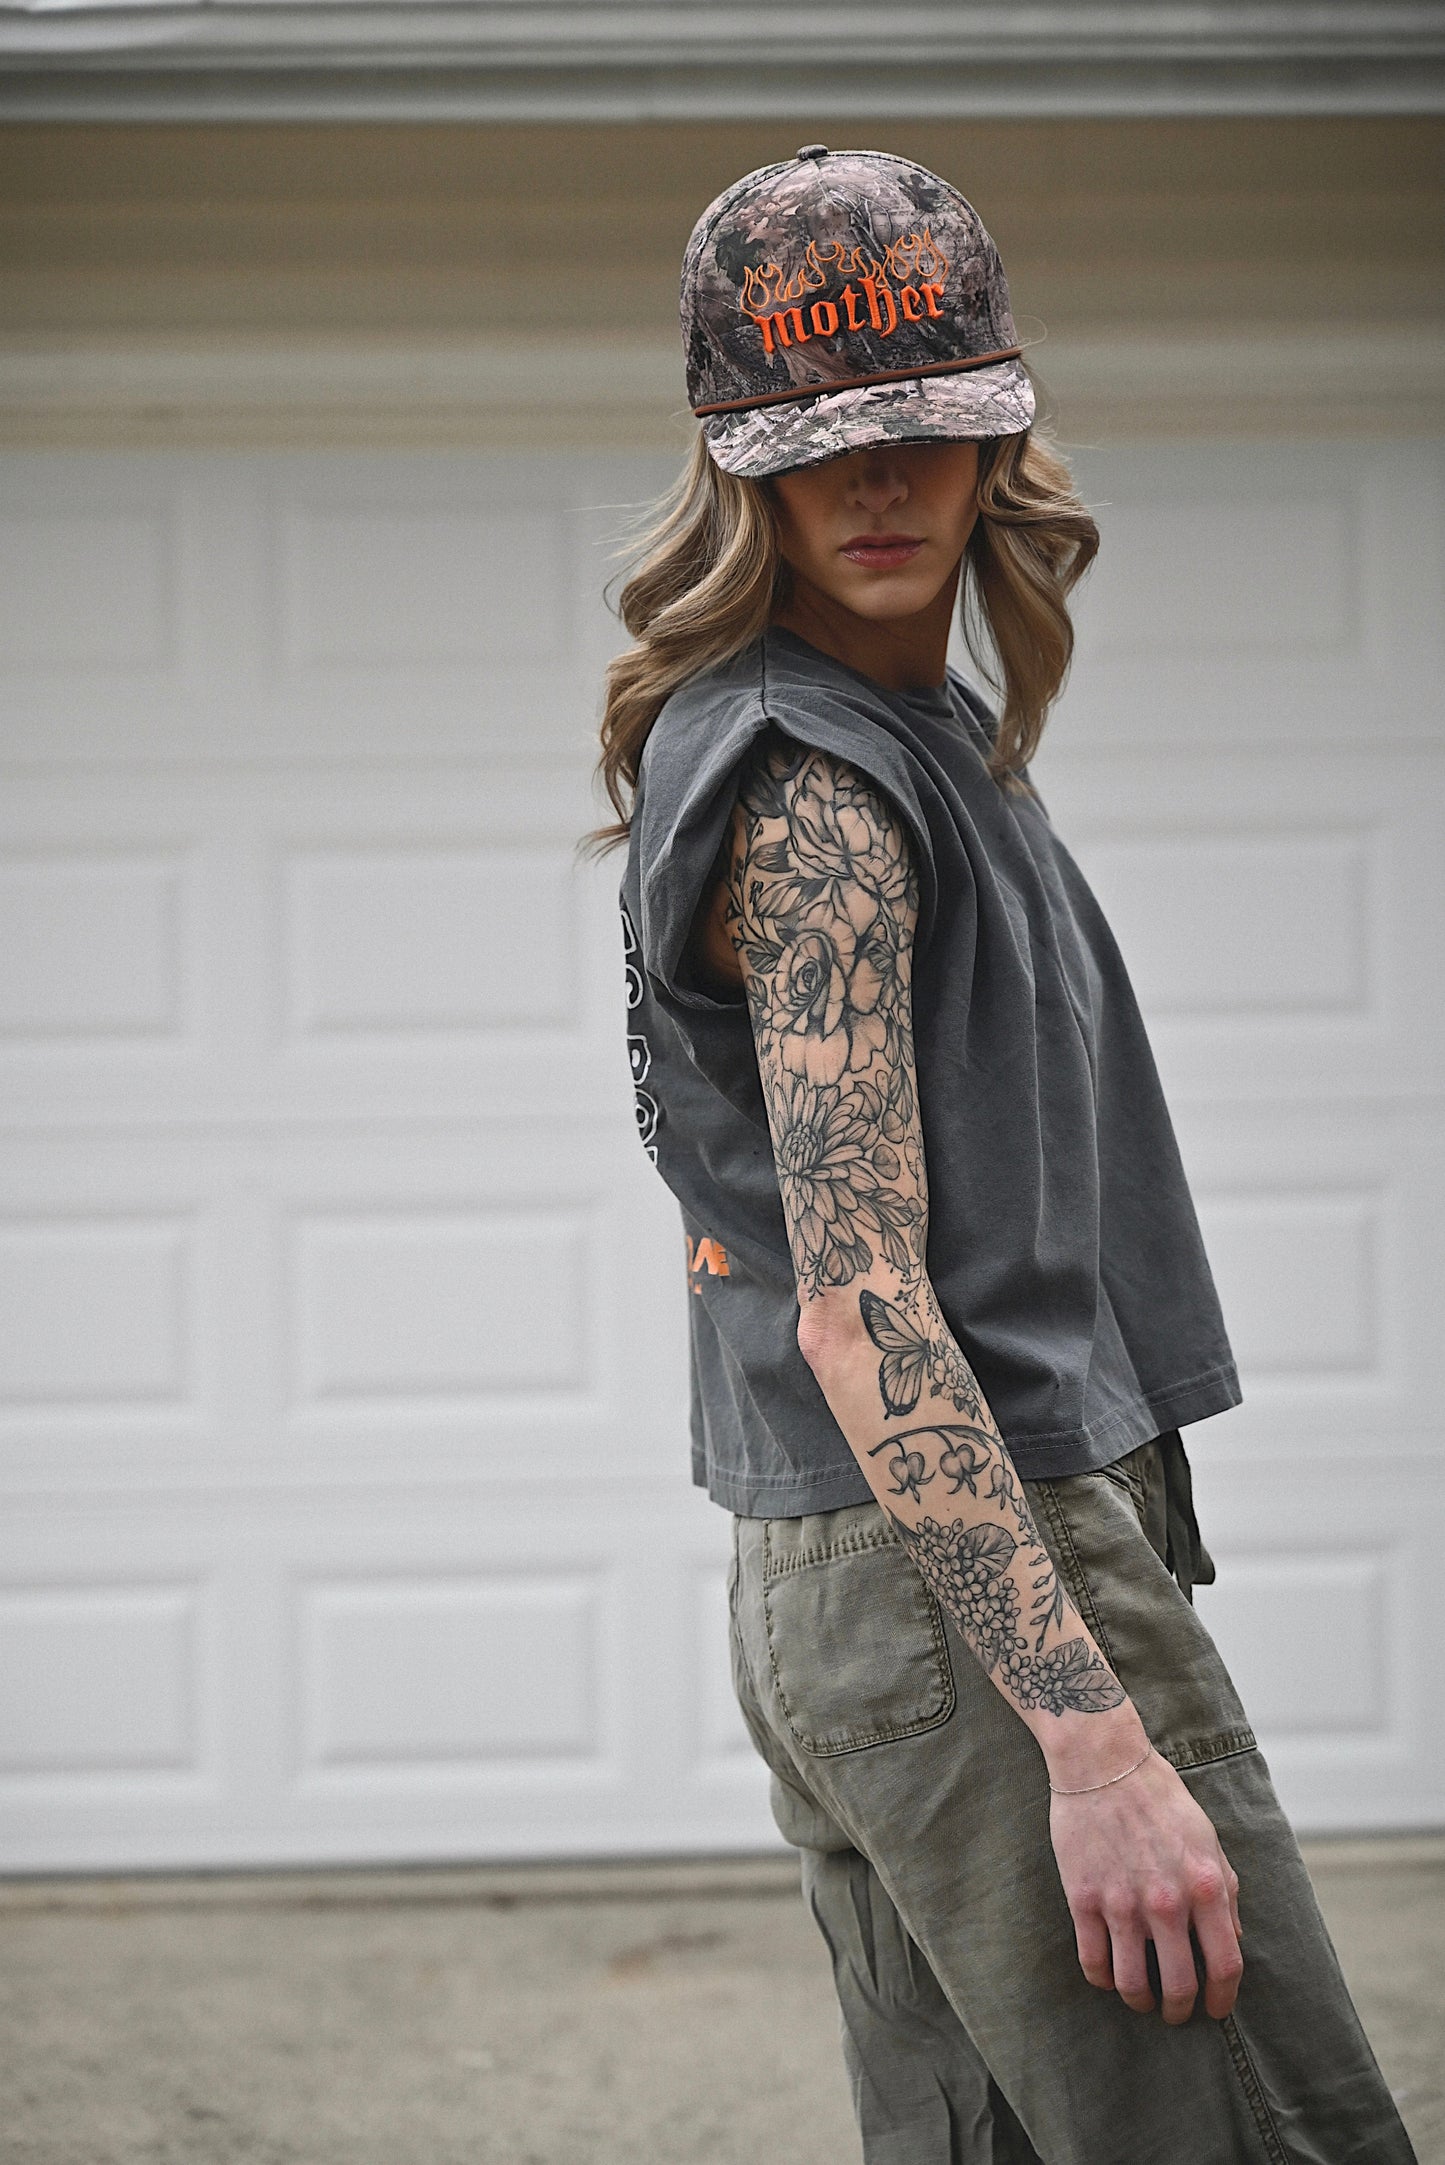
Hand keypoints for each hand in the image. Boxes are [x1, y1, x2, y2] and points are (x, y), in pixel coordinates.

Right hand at [1049, 1747, 1242, 2024]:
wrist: (1103, 1761)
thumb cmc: (1159, 1796)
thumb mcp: (1207, 1839)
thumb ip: (1226, 1892)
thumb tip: (1230, 1941)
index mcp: (1206, 1886)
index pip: (1225, 1966)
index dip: (1223, 1999)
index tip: (1216, 2010)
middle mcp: (1167, 1902)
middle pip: (1179, 1986)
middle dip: (1179, 2009)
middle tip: (1175, 2011)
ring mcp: (1122, 1903)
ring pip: (1132, 1984)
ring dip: (1139, 2001)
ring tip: (1140, 1998)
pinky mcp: (1083, 1898)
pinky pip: (1093, 1962)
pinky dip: (1102, 1979)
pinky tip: (1107, 1975)